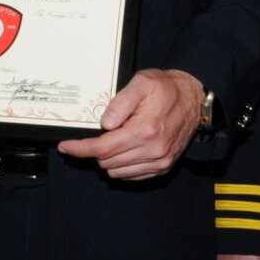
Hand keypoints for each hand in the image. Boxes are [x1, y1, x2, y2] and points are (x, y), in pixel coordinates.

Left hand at [57, 68, 205, 179]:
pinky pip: (132, 176)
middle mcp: (153, 150)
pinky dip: (122, 166)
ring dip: (108, 159)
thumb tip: (104, 123)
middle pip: (107, 161)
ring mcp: (159, 161)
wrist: (193, 98)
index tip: (66, 147)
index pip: (102, 148)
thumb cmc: (166, 88)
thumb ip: (120, 102)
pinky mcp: (163, 166)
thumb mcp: (142, 83)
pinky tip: (125, 149)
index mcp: (144, 130)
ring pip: (117, 172)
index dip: (80, 148)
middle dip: (95, 150)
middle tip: (98, 133)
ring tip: (116, 138)